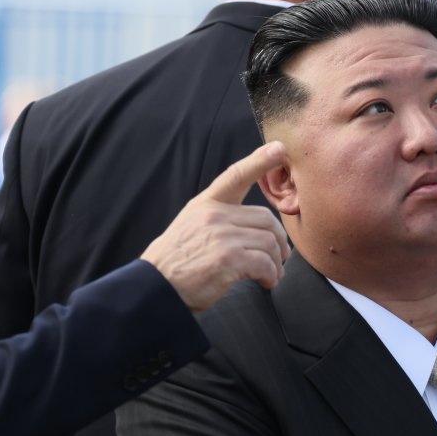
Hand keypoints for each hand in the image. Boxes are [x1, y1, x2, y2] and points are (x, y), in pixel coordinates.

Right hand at [142, 141, 290, 311]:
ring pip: (268, 242)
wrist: (156, 286)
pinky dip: (271, 274)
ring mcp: (222, 236)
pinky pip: (264, 263)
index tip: (278, 148)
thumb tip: (251, 227)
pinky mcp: (228, 259)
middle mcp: (215, 215)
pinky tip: (266, 281)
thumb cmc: (176, 261)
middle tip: (280, 255)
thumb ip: (218, 218)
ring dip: (276, 262)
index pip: (236, 176)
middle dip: (278, 239)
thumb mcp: (191, 225)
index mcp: (206, 204)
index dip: (259, 160)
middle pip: (265, 218)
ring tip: (271, 274)